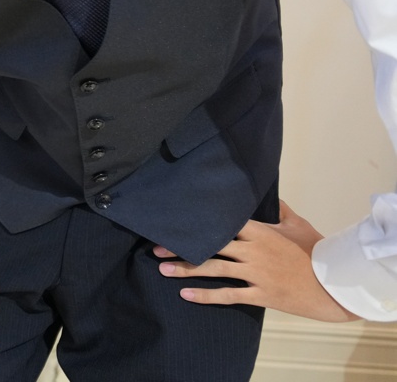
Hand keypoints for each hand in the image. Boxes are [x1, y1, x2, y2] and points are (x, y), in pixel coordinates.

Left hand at [153, 201, 357, 321]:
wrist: (335, 285)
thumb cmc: (317, 253)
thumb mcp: (299, 226)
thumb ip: (281, 211)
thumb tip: (272, 197)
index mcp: (260, 231)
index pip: (223, 223)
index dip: (199, 222)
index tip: (176, 220)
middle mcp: (254, 250)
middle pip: (211, 245)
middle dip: (182, 245)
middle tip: (156, 246)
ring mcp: (256, 273)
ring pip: (214, 269)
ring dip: (186, 269)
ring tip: (163, 268)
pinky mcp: (261, 294)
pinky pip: (229, 295)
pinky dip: (206, 296)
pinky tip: (186, 295)